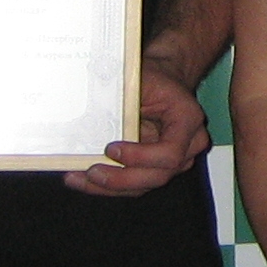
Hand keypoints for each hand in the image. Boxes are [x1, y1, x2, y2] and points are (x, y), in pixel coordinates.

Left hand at [67, 55, 211, 196]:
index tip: (112, 149)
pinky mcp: (156, 170)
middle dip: (121, 179)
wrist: (164, 82)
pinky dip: (107, 186)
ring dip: (108, 187)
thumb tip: (90, 115)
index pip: (170, 152)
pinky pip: (133, 185)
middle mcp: (187, 145)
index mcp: (187, 119)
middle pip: (158, 176)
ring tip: (79, 178)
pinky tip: (85, 179)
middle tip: (92, 171)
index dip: (140, 157)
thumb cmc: (154, 79)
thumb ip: (123, 100)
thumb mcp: (139, 80)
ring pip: (143, 186)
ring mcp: (174, 162)